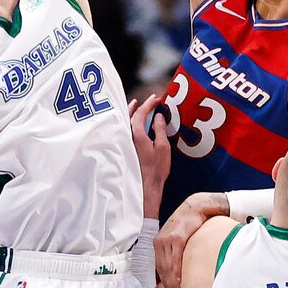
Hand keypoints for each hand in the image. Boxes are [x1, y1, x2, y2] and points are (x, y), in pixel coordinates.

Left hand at [129, 94, 170, 216]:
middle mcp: (127, 137)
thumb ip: (160, 129)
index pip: (140, 113)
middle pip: (129, 115)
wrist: (145, 188)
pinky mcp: (125, 150)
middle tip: (145, 100)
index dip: (149, 104)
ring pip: (125, 123)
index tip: (157, 99)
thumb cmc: (155, 169)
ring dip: (131, 114)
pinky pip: (125, 131)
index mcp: (136, 134)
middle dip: (137, 106)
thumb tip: (158, 116)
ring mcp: (124, 143)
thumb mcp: (163, 147)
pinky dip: (129, 124)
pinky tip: (133, 125)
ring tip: (136, 107)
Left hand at [156, 193, 226, 287]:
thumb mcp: (177, 237)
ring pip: (168, 266)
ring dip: (173, 281)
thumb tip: (178, 268)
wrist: (196, 207)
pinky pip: (176, 258)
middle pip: (162, 269)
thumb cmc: (189, 224)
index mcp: (158, 243)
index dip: (164, 281)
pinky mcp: (177, 237)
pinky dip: (177, 270)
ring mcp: (167, 239)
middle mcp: (159, 241)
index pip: (159, 267)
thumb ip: (174, 251)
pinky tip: (181, 280)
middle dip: (168, 285)